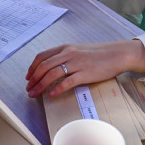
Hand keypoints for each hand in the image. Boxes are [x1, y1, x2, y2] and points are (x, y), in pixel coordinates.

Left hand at [25, 40, 144, 96]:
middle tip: (28, 89)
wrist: (117, 54)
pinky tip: (52, 95)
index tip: (28, 77)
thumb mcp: (78, 50)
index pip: (42, 57)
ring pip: (52, 74)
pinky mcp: (85, 73)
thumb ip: (65, 56)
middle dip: (33, 79)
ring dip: (41, 86)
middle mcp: (68, 54)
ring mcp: (76, 63)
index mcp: (65, 48)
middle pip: (44, 67)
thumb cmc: (98, 54)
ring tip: (35, 94)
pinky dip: (57, 89)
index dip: (32, 68)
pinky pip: (67, 82)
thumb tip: (52, 67)